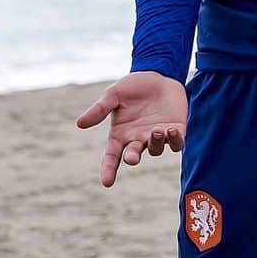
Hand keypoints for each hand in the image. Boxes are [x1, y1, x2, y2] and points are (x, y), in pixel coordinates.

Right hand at [76, 71, 187, 187]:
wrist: (159, 74)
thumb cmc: (134, 87)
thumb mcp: (114, 94)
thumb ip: (99, 109)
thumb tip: (79, 123)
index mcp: (120, 135)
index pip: (112, 157)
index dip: (108, 170)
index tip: (107, 182)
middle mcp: (138, 139)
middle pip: (133, 155)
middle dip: (132, 157)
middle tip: (131, 157)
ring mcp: (156, 136)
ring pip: (156, 149)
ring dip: (156, 143)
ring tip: (156, 131)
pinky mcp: (175, 129)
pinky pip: (176, 142)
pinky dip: (175, 140)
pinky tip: (171, 130)